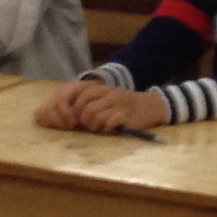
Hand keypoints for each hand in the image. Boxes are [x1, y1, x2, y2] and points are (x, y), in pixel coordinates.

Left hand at [37, 82, 167, 133]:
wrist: (151, 106)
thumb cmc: (124, 107)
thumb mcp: (105, 99)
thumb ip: (87, 103)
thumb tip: (65, 115)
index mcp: (100, 88)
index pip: (76, 93)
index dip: (67, 108)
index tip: (70, 121)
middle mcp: (108, 93)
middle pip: (84, 108)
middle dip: (83, 120)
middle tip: (89, 126)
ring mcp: (117, 102)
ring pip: (94, 116)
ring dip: (95, 126)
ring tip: (101, 127)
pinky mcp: (126, 114)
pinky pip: (108, 123)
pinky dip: (107, 129)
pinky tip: (111, 129)